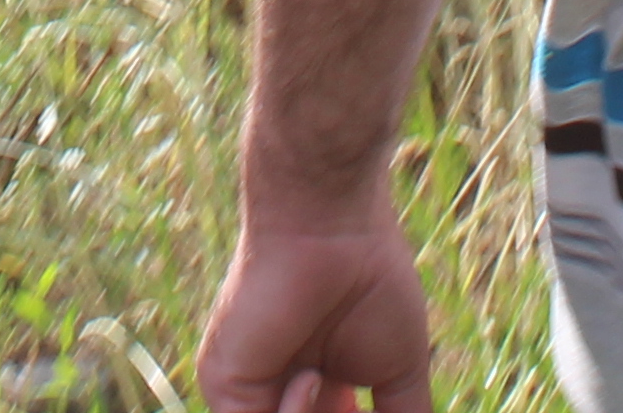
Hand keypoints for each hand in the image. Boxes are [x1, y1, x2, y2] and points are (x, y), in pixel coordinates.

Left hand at [198, 201, 436, 412]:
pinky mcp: (224, 386)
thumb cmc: (370, 281)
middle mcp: (278, 392)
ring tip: (339, 389)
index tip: (370, 407)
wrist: (330, 228)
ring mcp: (249, 392)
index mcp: (315, 389)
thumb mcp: (398, 373)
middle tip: (355, 404)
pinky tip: (310, 378)